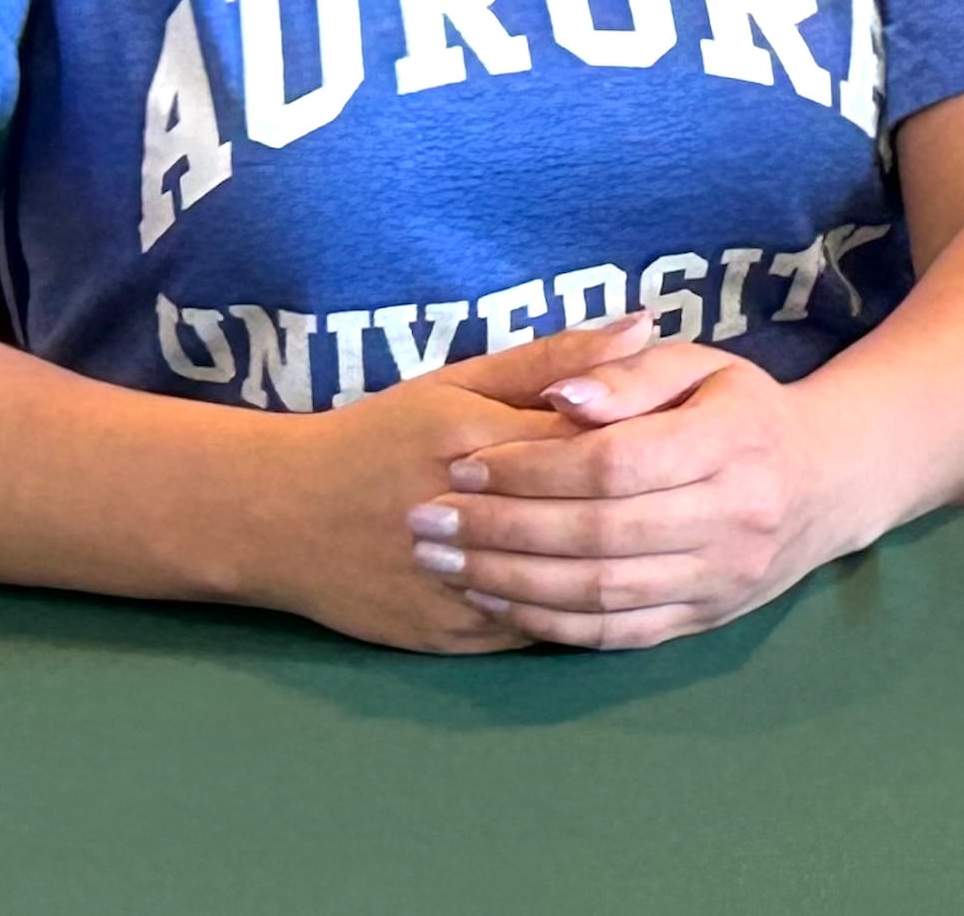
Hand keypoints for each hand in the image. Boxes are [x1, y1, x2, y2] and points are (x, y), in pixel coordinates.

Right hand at [234, 318, 641, 654]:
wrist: (277, 518)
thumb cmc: (379, 436)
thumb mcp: (460, 382)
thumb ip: (556, 358)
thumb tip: (647, 325)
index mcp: (478, 446)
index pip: (594, 444)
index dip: (646, 440)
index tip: (681, 433)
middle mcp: (469, 523)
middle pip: (587, 518)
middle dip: (645, 506)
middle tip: (686, 491)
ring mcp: (457, 589)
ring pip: (568, 586)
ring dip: (617, 565)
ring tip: (659, 539)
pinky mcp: (448, 637)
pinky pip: (536, 628)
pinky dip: (574, 607)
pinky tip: (606, 583)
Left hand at [410, 330, 864, 650]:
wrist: (824, 481)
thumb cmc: (741, 412)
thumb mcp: (699, 366)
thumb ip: (628, 373)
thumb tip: (559, 396)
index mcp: (733, 439)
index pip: (615, 461)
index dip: (531, 466)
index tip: (464, 464)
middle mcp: (735, 514)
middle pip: (599, 531)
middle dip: (500, 528)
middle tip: (427, 521)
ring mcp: (722, 576)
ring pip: (600, 591)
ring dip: (508, 581)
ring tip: (442, 563)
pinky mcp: (705, 620)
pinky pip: (613, 633)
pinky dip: (545, 622)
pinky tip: (492, 599)